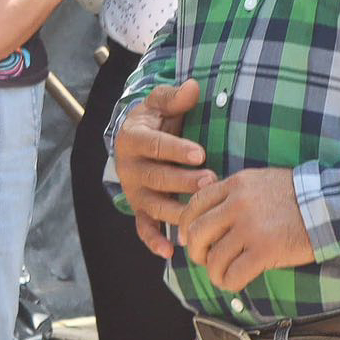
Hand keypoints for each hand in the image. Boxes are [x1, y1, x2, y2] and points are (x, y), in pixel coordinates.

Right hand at [111, 79, 213, 257]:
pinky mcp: (138, 208)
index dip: (177, 150)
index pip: (155, 145)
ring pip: (154, 204)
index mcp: (132, 138)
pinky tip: (169, 251)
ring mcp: (133, 191)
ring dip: (176, 210)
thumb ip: (173, 97)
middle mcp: (129, 167)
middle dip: (183, 181)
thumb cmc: (155, 119)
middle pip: (156, 177)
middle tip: (210, 181)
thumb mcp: (159, 103)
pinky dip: (153, 240)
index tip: (200, 154)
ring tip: (200, 214)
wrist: (135, 138)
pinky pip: (143, 227)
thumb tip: (192, 88)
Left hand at [181, 167, 316, 290]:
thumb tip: (213, 216)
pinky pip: (233, 274)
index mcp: (236, 185)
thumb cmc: (300, 195)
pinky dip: (229, 283)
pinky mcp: (264, 250)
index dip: (185, 225)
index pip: (195, 204)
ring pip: (214, 258)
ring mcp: (250, 228)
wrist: (330, 203)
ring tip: (223, 275)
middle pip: (197, 232)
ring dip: (214, 272)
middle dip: (195, 251)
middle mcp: (238, 204)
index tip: (187, 237)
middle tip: (203, 259)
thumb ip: (236, 194)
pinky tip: (236, 282)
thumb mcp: (262, 181)